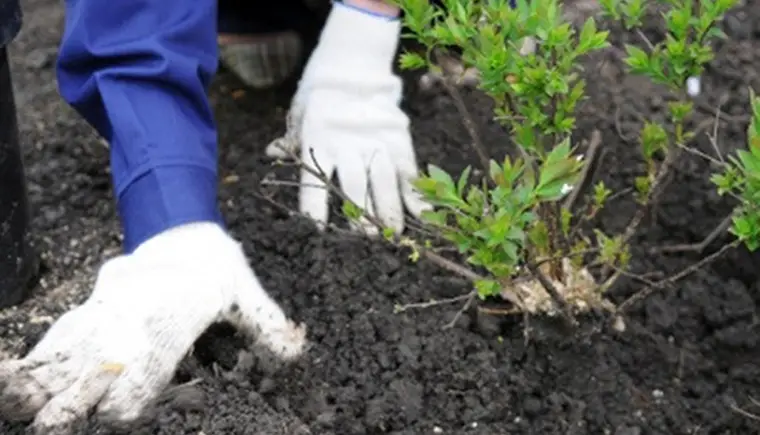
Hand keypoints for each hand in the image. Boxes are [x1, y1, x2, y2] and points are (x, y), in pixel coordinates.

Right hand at [0, 223, 305, 433]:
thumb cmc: (214, 261)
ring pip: (70, 347)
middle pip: (97, 364)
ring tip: (22, 404)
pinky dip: (41, 351)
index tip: (122, 417)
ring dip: (47, 377)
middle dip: (76, 398)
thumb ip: (267, 324)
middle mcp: (133, 314)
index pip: (145, 369)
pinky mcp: (94, 303)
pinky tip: (18, 370)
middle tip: (54, 423)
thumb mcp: (245, 291)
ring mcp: (108, 307)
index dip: (131, 400)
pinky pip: (61, 330)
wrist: (181, 220)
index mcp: (171, 316)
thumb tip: (297, 352)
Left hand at [266, 3, 429, 233]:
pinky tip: (423, 216)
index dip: (316, 212)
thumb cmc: (321, 94)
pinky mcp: (399, 140)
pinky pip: (409, 172)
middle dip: (362, 220)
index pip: (315, 186)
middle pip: (356, 191)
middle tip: (368, 242)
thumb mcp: (300, 115)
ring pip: (385, 185)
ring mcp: (377, 144)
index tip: (318, 235)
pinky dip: (417, 194)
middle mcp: (348, 147)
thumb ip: (290, 139)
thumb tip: (272, 154)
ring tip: (394, 236)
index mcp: (318, 143)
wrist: (353, 64)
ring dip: (390, 213)